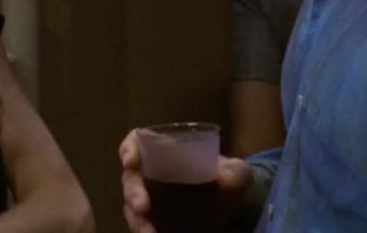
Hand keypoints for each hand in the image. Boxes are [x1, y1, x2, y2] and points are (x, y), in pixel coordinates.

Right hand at [119, 129, 255, 232]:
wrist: (235, 207)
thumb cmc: (229, 178)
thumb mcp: (237, 172)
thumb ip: (234, 172)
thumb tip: (226, 178)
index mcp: (165, 152)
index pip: (138, 141)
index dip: (129, 149)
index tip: (131, 162)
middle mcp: (152, 174)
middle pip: (131, 177)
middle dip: (133, 191)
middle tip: (142, 206)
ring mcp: (152, 199)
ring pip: (132, 206)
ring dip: (136, 219)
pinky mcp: (156, 221)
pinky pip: (143, 225)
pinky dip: (144, 230)